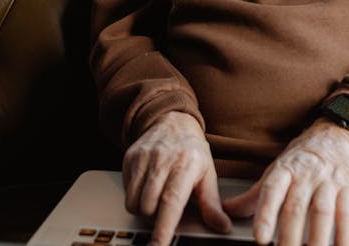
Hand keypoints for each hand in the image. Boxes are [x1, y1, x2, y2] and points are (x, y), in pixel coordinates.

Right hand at [122, 111, 231, 245]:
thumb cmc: (191, 150)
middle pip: (149, 207)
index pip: (172, 202)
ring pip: (134, 202)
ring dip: (144, 209)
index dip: (164, 228)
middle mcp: (163, 158)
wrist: (173, 121)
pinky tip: (147, 186)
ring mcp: (144, 157)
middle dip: (156, 217)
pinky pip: (126, 191)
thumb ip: (212, 203)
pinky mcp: (130, 157)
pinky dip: (135, 196)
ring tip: (158, 196)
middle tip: (167, 206)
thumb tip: (223, 227)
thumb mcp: (208, 173)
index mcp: (186, 163)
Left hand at [223, 118, 348, 245]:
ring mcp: (328, 182)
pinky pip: (347, 215)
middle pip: (296, 208)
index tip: (261, 238)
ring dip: (316, 239)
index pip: (271, 192)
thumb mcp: (276, 170)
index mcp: (285, 171)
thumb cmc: (302, 158)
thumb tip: (227, 211)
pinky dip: (344, 236)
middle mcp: (306, 175)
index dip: (265, 215)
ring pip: (322, 212)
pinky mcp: (348, 190)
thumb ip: (254, 196)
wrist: (334, 136)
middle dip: (289, 236)